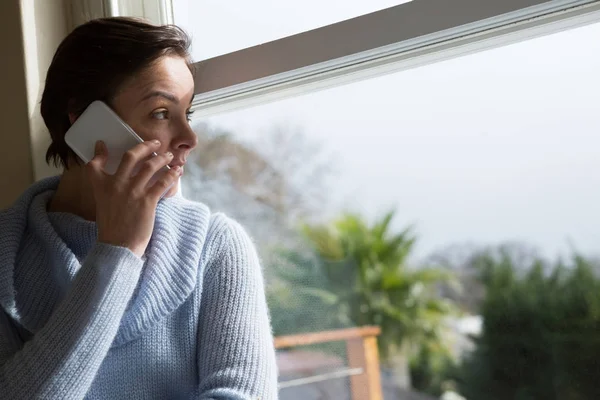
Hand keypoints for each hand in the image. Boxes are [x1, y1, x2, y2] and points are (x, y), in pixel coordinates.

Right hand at [86, 140, 181, 256]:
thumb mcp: (103, 207)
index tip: (102, 144)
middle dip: (144, 146)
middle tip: (155, 143)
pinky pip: (162, 182)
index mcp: (102, 187)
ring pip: (150, 166)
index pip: (94, 165)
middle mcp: (116, 185)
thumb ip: (109, 192)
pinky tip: (177, 171)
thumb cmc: (112, 229)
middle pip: (131, 157)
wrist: (118, 246)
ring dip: (162, 158)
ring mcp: (132, 192)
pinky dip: (172, 175)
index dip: (98, 153)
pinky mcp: (147, 201)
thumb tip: (118, 184)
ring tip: (169, 156)